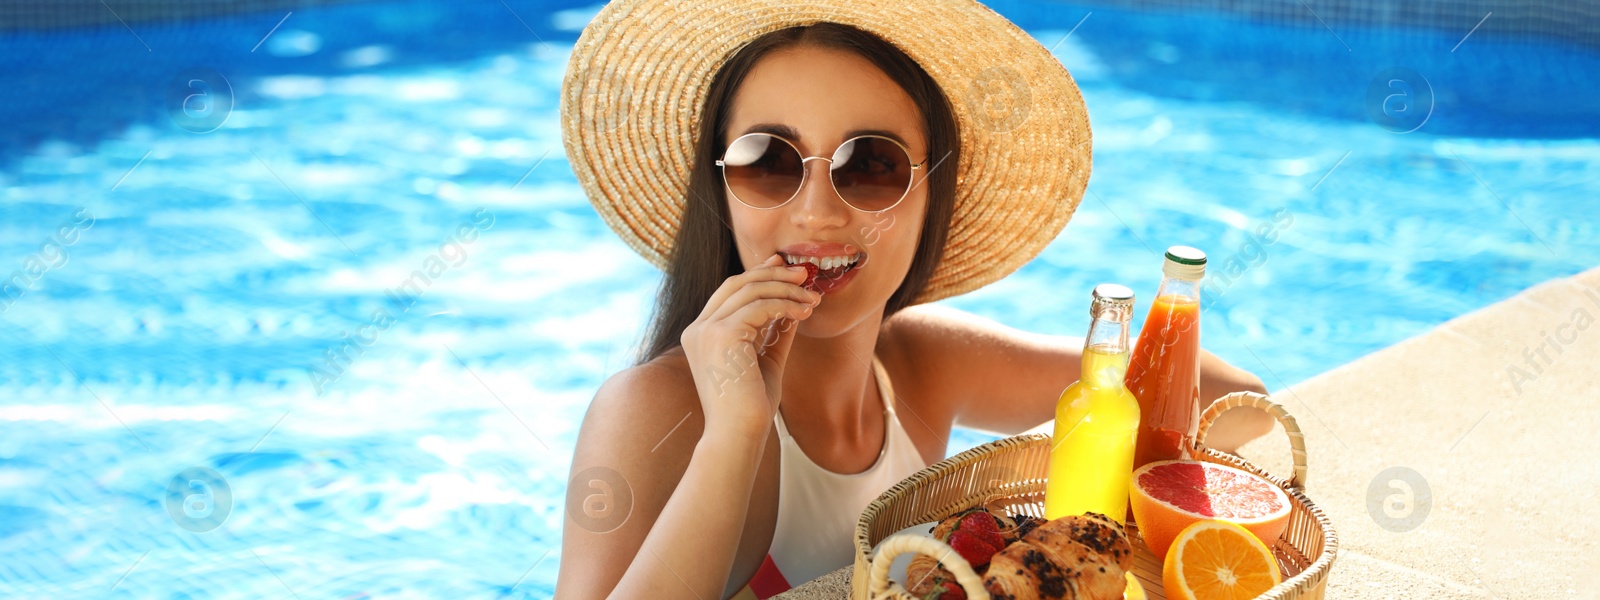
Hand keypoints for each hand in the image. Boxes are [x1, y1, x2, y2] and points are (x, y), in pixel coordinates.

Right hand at [680, 254, 819, 439]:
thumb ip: (775, 333)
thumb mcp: (766, 361)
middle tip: (805, 273)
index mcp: (701, 335)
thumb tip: (793, 307)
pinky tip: (805, 312)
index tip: (784, 265)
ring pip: (750, 290)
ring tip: (813, 298)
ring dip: (786, 289)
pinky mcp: (720, 335)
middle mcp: (697, 329)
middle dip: (773, 274)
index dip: (758, 274)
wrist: (740, 434)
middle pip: (737, 284)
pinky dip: (786, 305)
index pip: (729, 292)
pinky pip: (760, 306)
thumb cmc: (752, 407)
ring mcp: (705, 330)